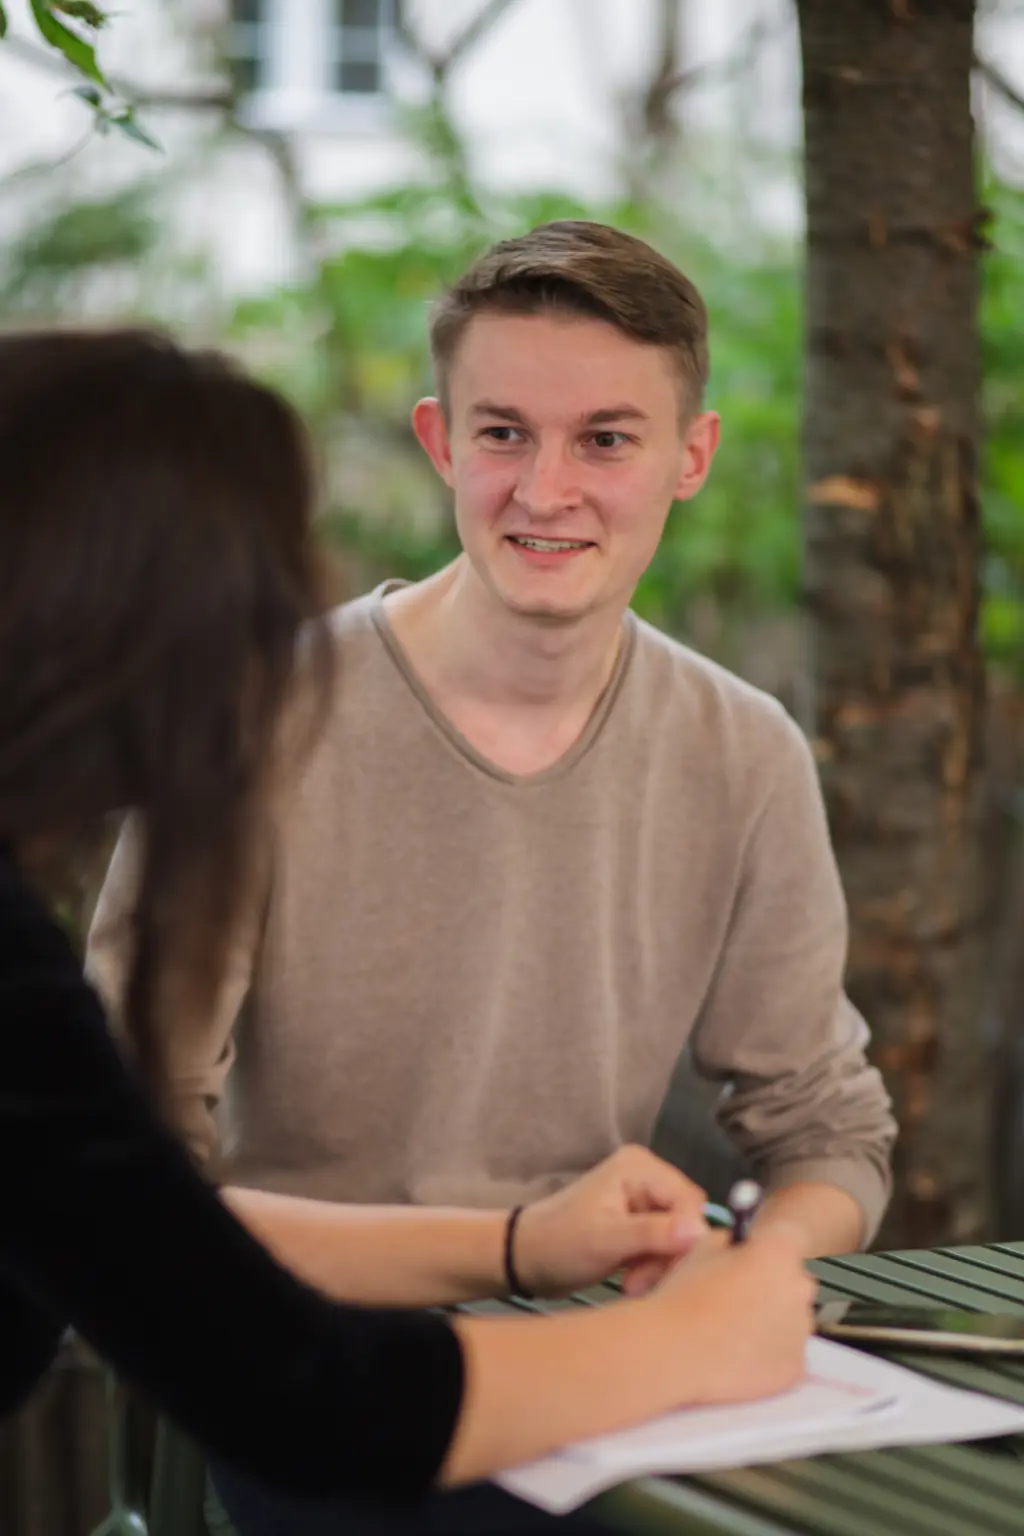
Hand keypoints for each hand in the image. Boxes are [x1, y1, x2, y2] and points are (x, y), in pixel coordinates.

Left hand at [513, 1145, 707, 1297]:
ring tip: (633, 1284)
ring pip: (679, 1236)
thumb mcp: (606, 1240)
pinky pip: (666, 1244)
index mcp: (639, 1167)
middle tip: (642, 1282)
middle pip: (687, 1218)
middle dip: (670, 1254)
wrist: (527, 1258)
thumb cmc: (560, 1243)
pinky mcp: (640, 1221)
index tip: (666, 1270)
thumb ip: (653, 1233)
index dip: (686, 1237)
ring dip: (661, 1265)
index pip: (689, 1201)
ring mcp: (643, 1198)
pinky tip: (634, 1280)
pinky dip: (654, 1266)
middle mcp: (646, 1176)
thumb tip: (700, 1230)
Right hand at [650, 1227, 816, 1404]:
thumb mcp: (700, 1248)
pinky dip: (769, 1355)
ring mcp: (801, 1333)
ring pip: (790, 1320)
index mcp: (780, 1253)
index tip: (749, 1258)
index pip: (789, 1238)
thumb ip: (728, 1241)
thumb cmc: (685, 1297)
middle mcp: (800, 1290)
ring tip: (732, 1333)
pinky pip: (786, 1355)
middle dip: (771, 1286)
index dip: (768, 1247)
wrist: (676, 1354)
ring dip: (771, 1322)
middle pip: (792, 1281)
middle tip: (735, 1298)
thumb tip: (736, 1248)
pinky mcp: (794, 1369)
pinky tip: (737, 1357)